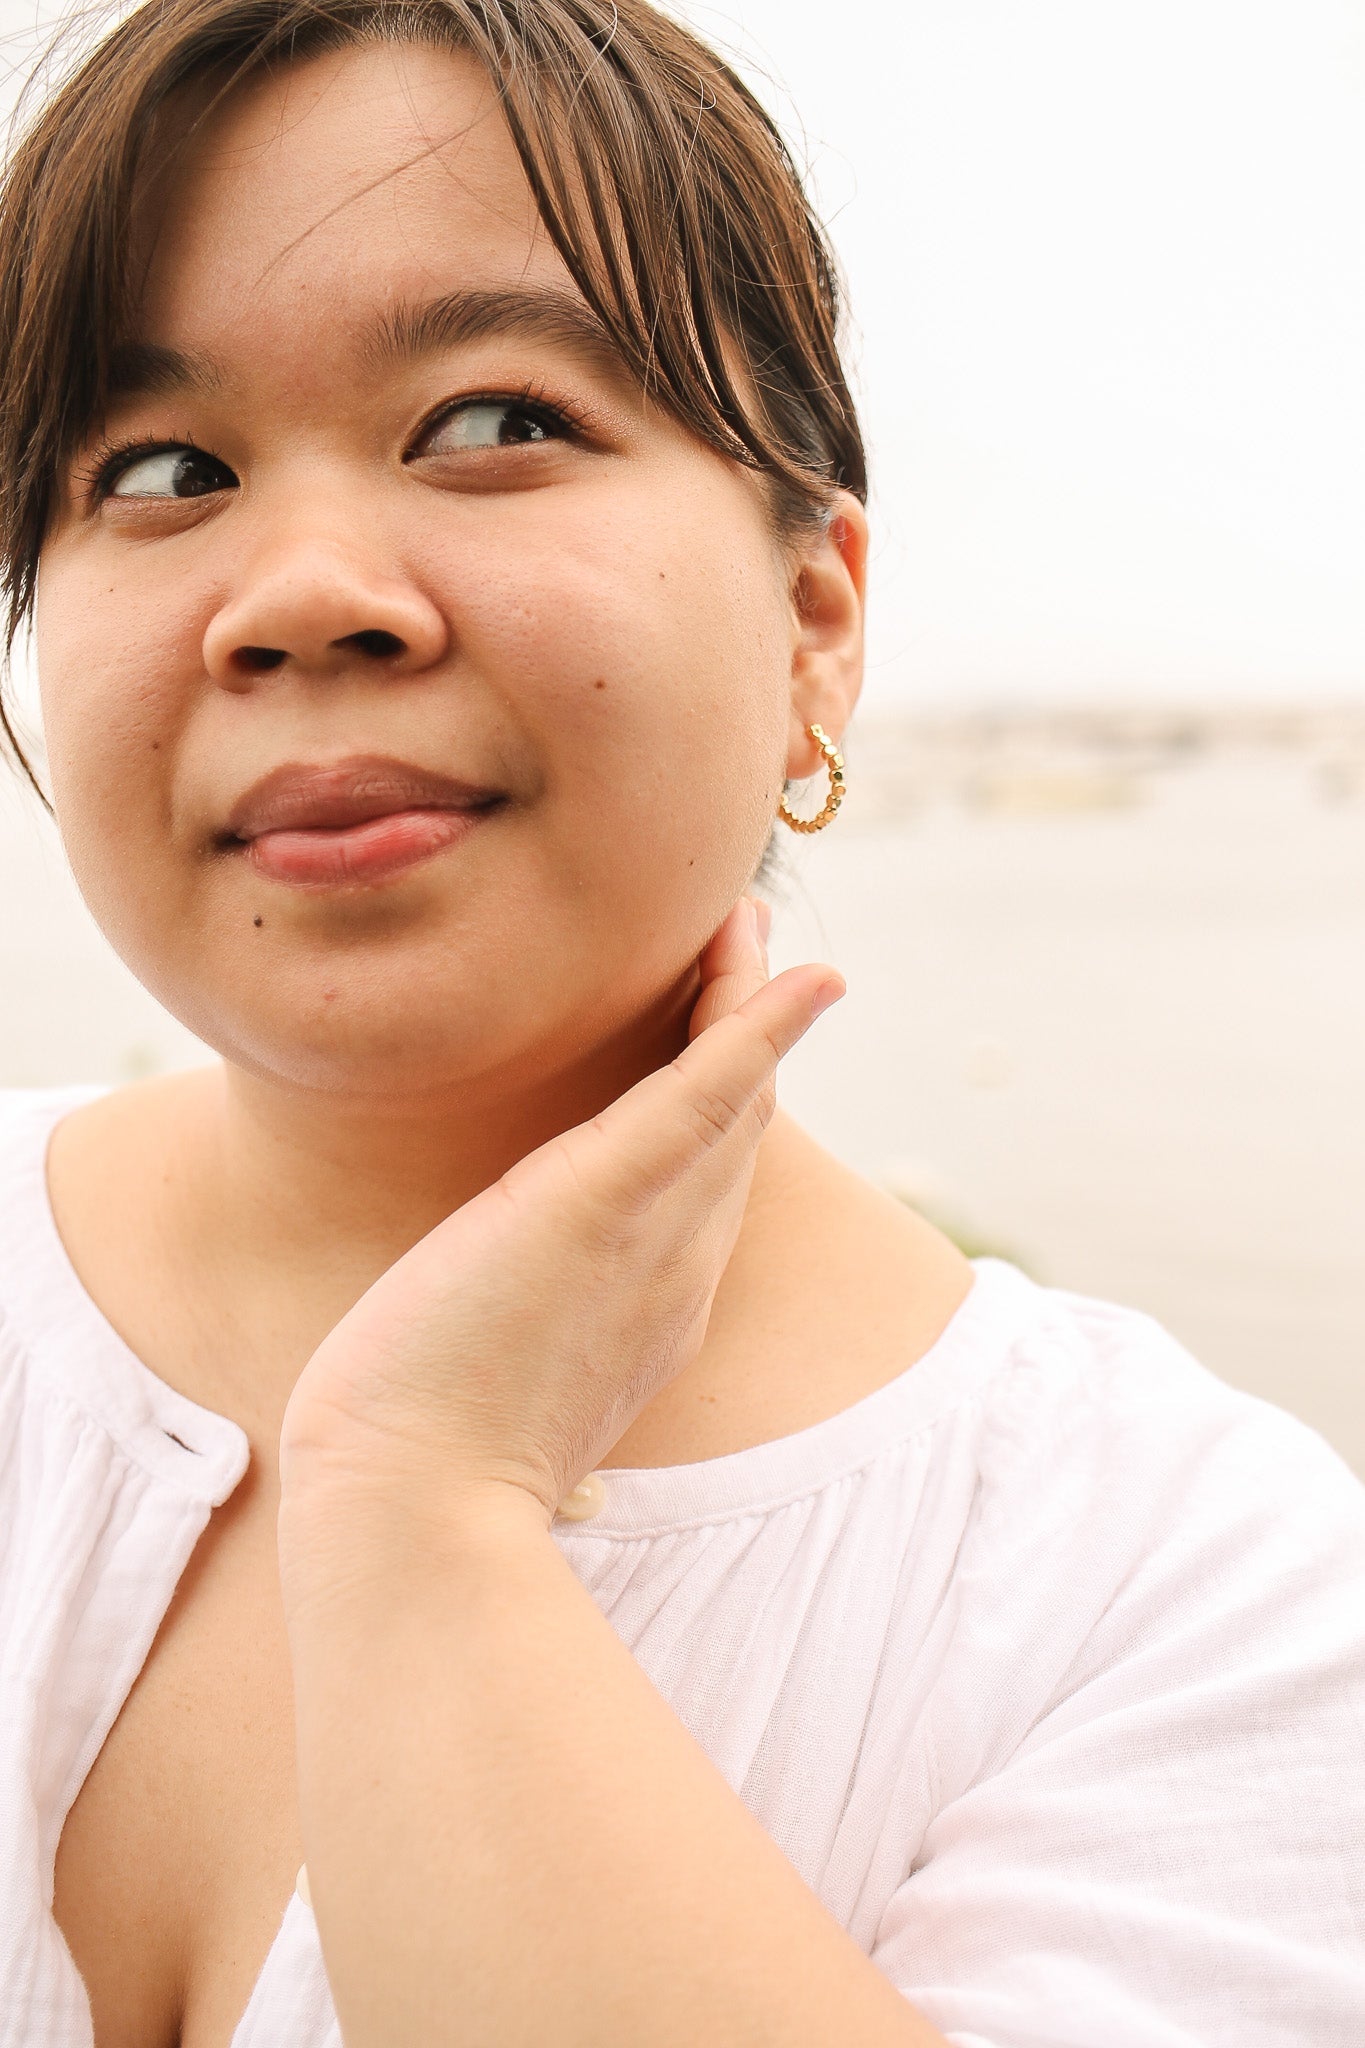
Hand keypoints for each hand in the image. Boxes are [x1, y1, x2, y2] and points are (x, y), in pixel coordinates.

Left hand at [277, 897, 843, 1531]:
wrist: (412, 1508)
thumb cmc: (422, 1459)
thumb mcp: (490, 1383)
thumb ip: (516, 1340)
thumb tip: (486, 1340)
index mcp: (652, 1309)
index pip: (702, 1186)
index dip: (723, 1105)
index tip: (718, 1042)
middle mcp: (680, 1267)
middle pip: (735, 1129)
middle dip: (752, 1036)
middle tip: (753, 954)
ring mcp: (657, 1234)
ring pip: (733, 1095)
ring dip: (752, 999)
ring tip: (748, 922)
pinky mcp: (608, 1199)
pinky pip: (708, 1094)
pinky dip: (757, 1026)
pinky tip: (792, 970)